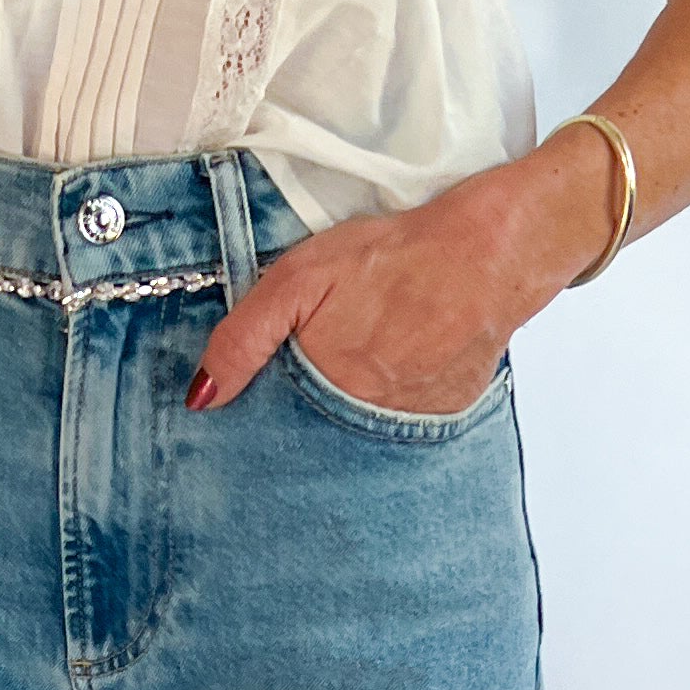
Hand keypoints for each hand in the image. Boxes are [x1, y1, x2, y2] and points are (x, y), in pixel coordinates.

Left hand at [185, 137, 623, 416]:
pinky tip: (402, 359)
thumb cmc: (392, 258)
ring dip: (352, 410)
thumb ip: (244, 339)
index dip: (263, 416)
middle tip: (328, 360)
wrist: (488, 254)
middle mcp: (366, 423)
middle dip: (308, 414)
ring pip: (361, 431)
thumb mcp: (299, 280)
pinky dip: (395, 399)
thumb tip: (201, 398)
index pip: (275, 432)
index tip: (259, 401)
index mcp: (326, 394)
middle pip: (318, 436)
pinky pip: (406, 423)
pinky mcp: (445, 416)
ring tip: (366, 356)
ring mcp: (410, 425)